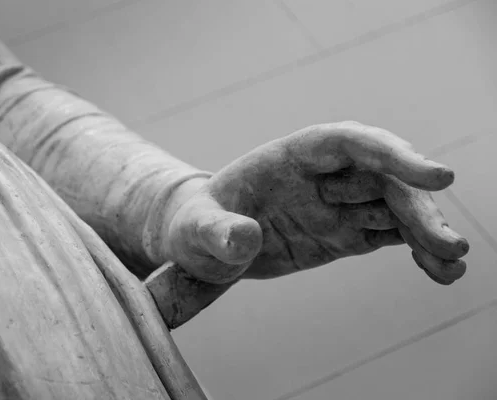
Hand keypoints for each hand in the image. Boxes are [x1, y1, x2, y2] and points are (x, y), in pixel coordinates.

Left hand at [160, 121, 469, 284]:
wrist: (206, 245)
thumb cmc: (197, 227)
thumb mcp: (197, 231)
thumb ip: (217, 233)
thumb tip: (244, 239)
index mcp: (291, 156)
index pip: (349, 142)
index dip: (391, 154)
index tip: (434, 175)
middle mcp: (323, 175)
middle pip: (382, 179)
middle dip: (418, 205)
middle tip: (450, 243)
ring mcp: (337, 204)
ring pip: (394, 207)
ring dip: (427, 230)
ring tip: (452, 264)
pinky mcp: (345, 232)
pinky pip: (389, 235)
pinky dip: (416, 249)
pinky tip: (440, 271)